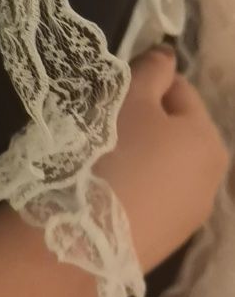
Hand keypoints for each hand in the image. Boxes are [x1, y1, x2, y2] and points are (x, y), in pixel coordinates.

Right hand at [95, 45, 229, 273]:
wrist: (83, 238)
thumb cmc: (111, 155)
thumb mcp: (128, 98)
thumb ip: (152, 70)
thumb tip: (168, 54)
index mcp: (209, 138)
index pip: (178, 91)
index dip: (143, 86)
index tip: (109, 96)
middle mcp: (212, 179)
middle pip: (174, 133)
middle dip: (143, 125)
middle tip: (102, 130)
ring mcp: (191, 215)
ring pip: (162, 168)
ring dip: (139, 159)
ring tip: (102, 165)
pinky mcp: (167, 242)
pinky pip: (151, 200)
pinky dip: (134, 191)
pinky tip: (106, 195)